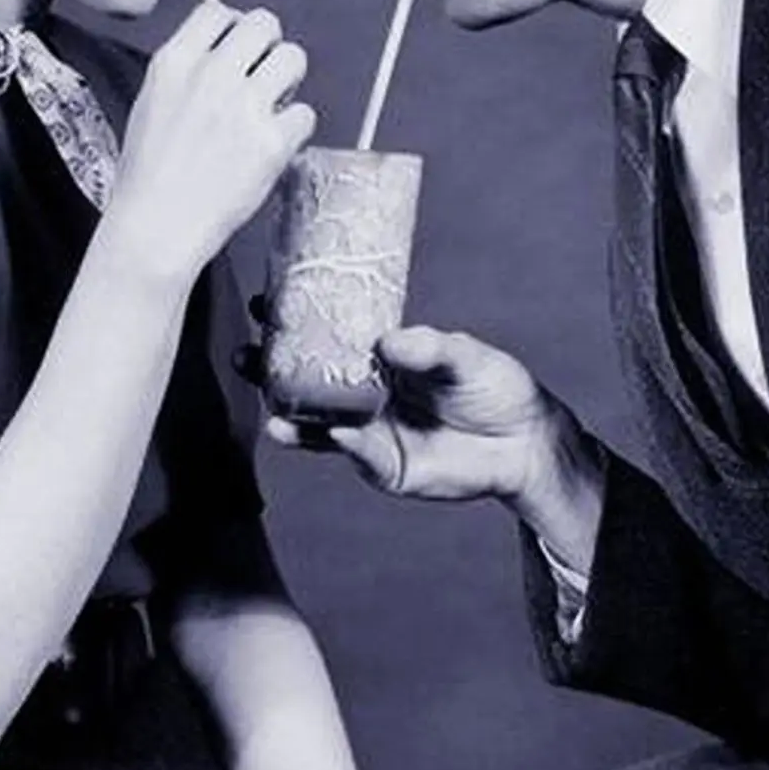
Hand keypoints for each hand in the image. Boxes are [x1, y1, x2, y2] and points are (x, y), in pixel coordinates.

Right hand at [112, 3, 314, 279]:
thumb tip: (224, 54)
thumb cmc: (148, 178)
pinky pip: (307, 113)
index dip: (235, 27)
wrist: (156, 228)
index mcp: (174, 64)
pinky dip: (296, 129)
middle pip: (264, 23)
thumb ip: (187, 72)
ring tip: (272, 107)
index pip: (217, 11)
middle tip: (263, 75)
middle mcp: (211, 76)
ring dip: (289, 80)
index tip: (239, 47)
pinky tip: (276, 144)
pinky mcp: (272, 143)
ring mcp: (244, 107)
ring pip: (294, 57)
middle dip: (269, 46)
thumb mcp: (150, 105)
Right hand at [266, 325, 602, 562]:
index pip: (325, 338)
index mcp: (377, 358)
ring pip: (318, 425)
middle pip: (305, 383)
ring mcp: (369, 431)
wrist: (523, 441)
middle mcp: (364, 394)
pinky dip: (343, 442)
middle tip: (246, 356)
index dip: (292, 323)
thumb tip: (388, 341)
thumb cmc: (492, 385)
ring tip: (273, 412)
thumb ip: (428, 347)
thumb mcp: (464, 354)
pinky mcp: (384, 465)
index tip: (263, 303)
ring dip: (292, 418)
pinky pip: (355, 453)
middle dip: (270, 372)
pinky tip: (336, 431)